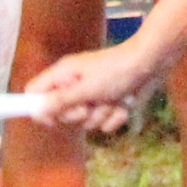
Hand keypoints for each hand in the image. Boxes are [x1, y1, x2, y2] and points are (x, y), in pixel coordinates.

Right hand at [25, 36, 168, 136]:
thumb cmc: (116, 71)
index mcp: (63, 75)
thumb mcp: (86, 88)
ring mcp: (93, 95)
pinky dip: (115, 117)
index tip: (52, 121)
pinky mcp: (110, 104)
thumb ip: (60, 101)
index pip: (35, 92)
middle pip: (61, 113)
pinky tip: (124, 105)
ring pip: (86, 122)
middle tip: (88, 105)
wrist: (151, 63)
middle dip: (78, 115)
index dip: (39, 109)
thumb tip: (36, 111)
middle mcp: (75, 85)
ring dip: (100, 115)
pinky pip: (105, 124)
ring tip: (112, 100)